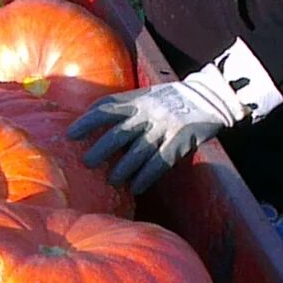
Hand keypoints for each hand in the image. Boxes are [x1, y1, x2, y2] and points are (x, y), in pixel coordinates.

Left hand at [67, 76, 244, 192]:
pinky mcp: (179, 141)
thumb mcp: (148, 95)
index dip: (87, 122)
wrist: (210, 96)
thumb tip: (96, 124)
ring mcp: (164, 126)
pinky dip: (145, 177)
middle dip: (100, 150)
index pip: (106, 108)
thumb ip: (127, 107)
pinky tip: (135, 187)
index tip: (71, 134)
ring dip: (122, 169)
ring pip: (137, 153)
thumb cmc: (173, 99)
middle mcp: (148, 112)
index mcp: (138, 99)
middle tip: (87, 163)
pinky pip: (159, 163)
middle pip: (118, 134)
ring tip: (112, 180)